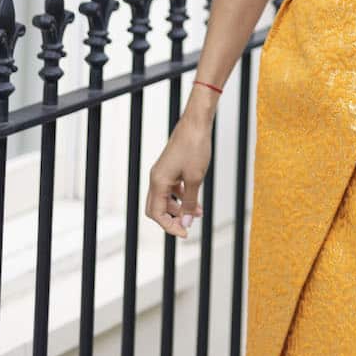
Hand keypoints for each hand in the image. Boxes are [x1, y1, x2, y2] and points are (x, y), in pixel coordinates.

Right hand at [145, 113, 211, 238]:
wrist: (196, 122)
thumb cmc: (195, 146)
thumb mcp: (195, 178)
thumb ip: (190, 203)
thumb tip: (186, 222)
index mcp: (158, 182)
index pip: (157, 214)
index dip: (170, 227)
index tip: (186, 233)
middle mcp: (156, 177)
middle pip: (157, 208)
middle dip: (171, 219)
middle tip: (188, 226)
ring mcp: (162, 172)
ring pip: (165, 198)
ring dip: (179, 208)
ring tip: (198, 212)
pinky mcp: (170, 167)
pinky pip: (171, 188)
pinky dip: (181, 197)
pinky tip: (195, 199)